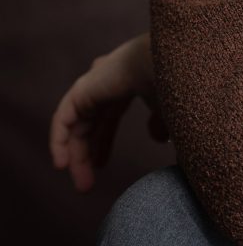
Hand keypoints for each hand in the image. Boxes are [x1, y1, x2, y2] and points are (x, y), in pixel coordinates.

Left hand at [49, 31, 166, 191]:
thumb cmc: (177, 84)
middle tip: (88, 184)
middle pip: (91, 121)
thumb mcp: (170, 110)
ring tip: (83, 185)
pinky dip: (60, 140)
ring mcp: (96, 82)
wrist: (170, 64)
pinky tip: (63, 164)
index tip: (102, 166)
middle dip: (89, 152)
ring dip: (76, 154)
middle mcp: (110, 79)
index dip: (104, 141)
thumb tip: (159, 138)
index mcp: (131, 81)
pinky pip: (64, 117)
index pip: (109, 113)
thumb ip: (161, 123)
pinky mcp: (83, 87)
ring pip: (77, 123)